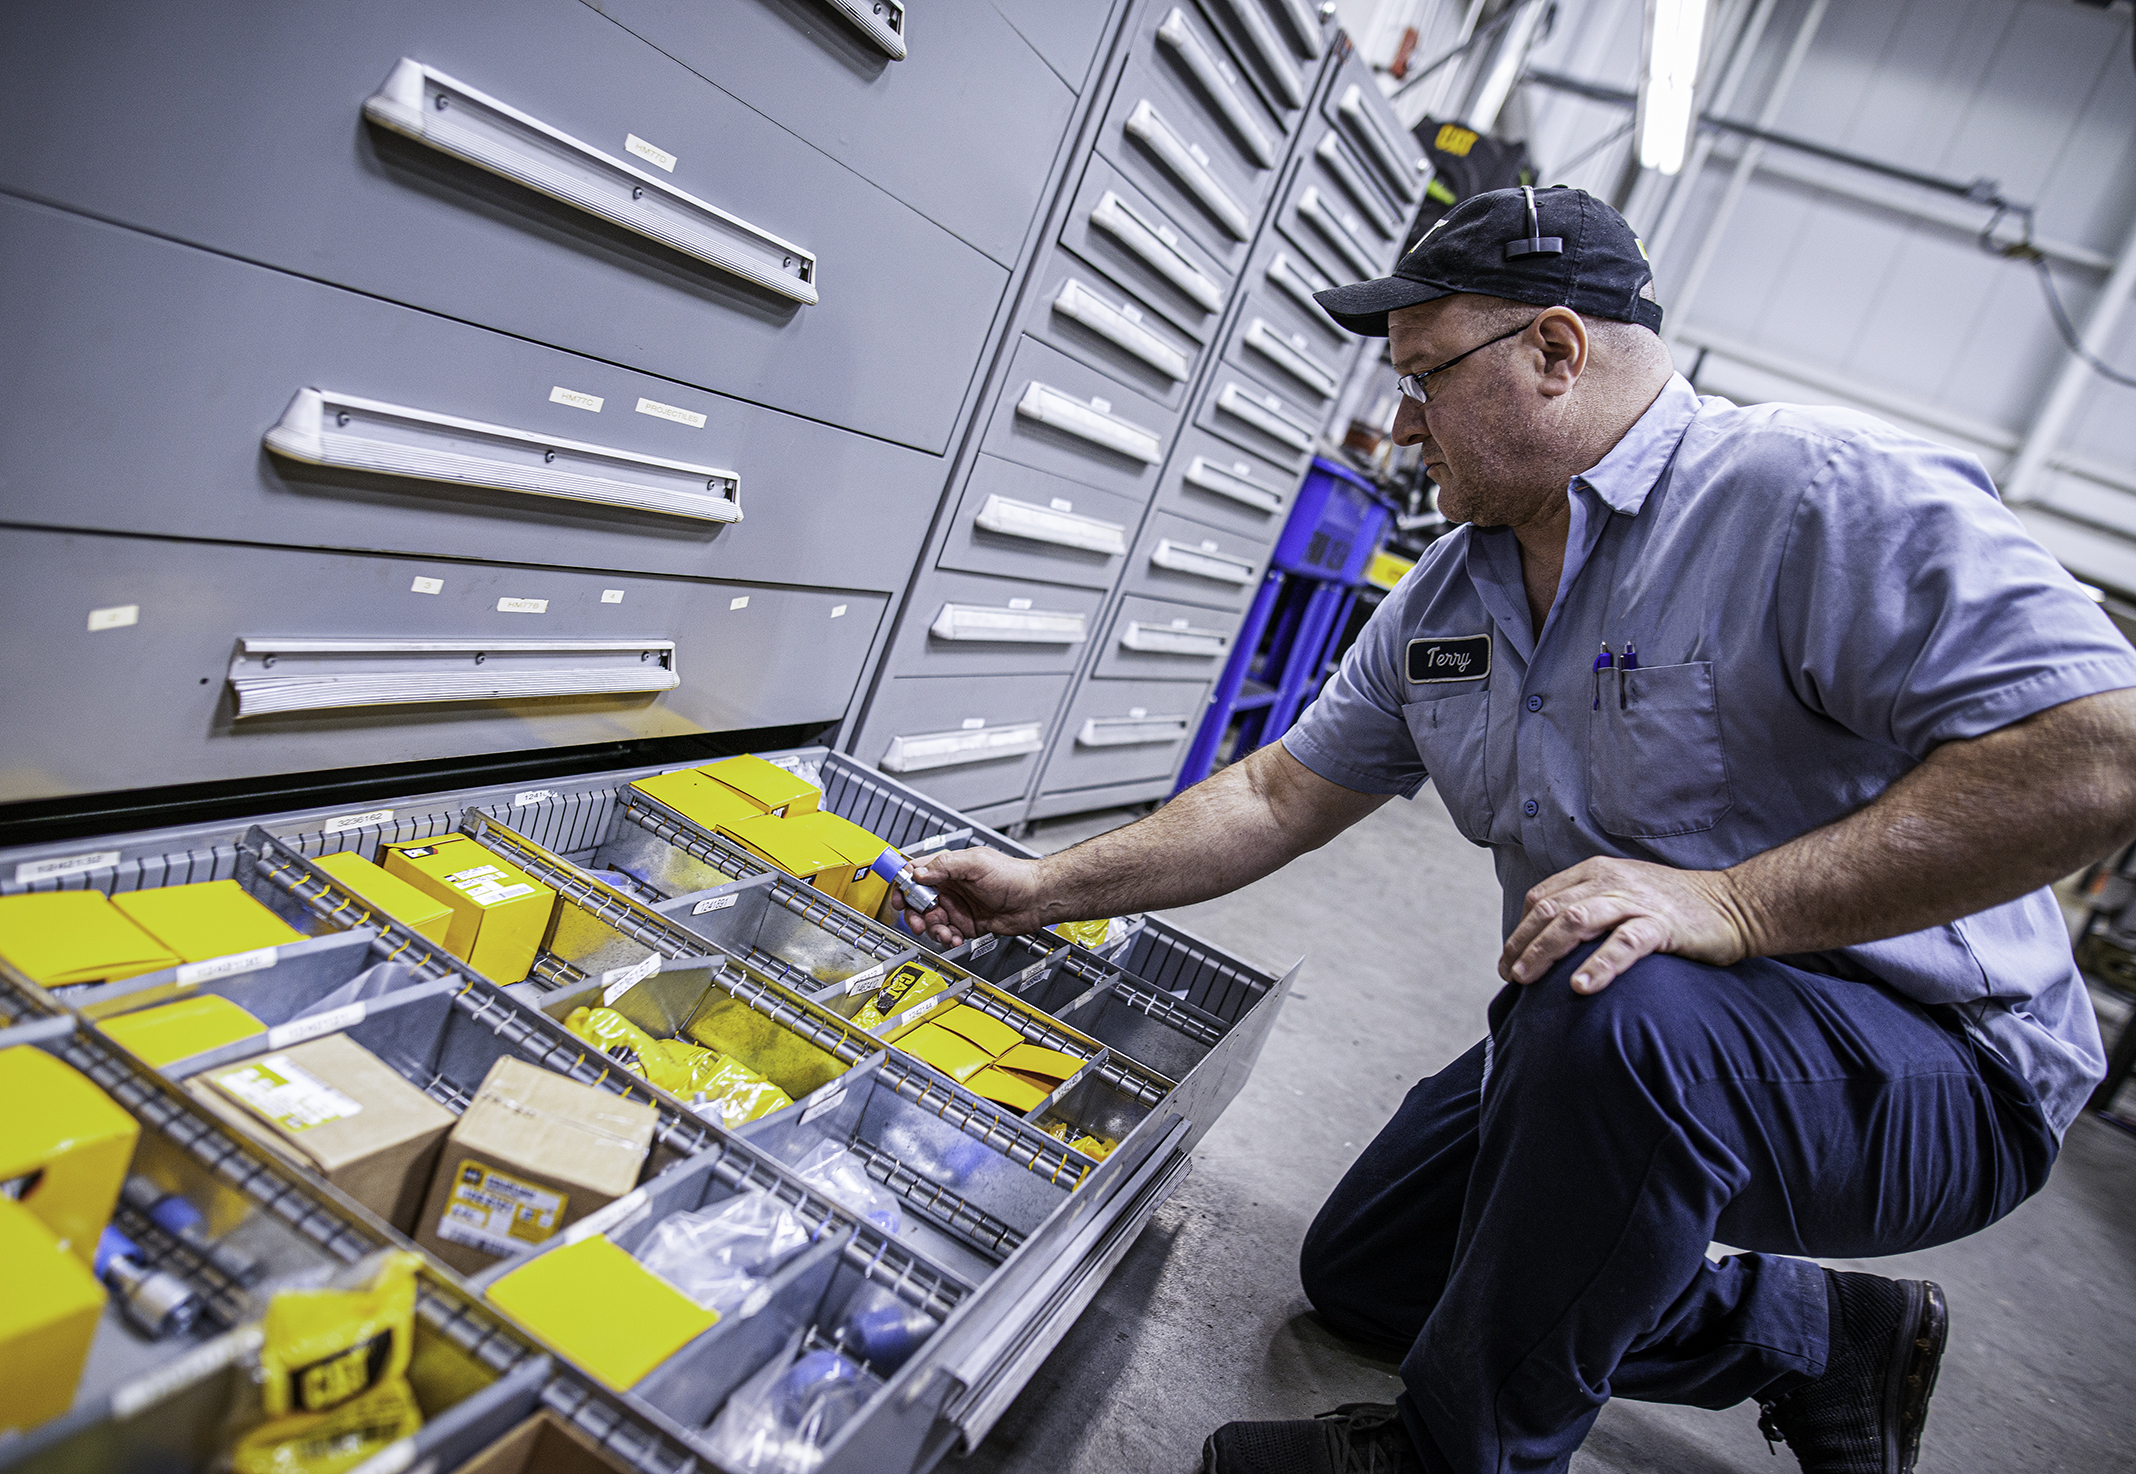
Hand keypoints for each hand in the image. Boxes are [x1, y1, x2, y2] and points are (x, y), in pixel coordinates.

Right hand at [899, 846, 1049, 947]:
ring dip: (933, 930)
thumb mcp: (976, 864)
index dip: (904, 886)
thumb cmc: (1014, 876)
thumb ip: (945, 866)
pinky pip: (947, 934)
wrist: (1035, 899)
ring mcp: (958, 907)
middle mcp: (951, 888)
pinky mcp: (967, 925)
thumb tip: (919, 873)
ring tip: (945, 933)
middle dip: (915, 914)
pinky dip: (946, 939)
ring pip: (931, 921)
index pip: (916, 874)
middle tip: (919, 922)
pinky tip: (954, 938)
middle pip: (919, 902)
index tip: (901, 898)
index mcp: (949, 868)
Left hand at [1499, 857, 1752, 993]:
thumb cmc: (1673, 907)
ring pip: (1576, 922)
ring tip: (1527, 980)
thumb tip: (1549, 942)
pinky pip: (1624, 943)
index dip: (1519, 930)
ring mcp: (1636, 901)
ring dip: (1545, 951)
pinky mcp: (1662, 925)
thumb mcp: (1623, 896)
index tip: (1508, 961)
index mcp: (1595, 872)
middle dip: (1522, 944)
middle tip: (1510, 977)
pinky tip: (1581, 987)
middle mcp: (1610, 882)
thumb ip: (1588, 908)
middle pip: (1551, 911)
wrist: (1735, 903)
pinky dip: (1600, 965)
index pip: (1541, 898)